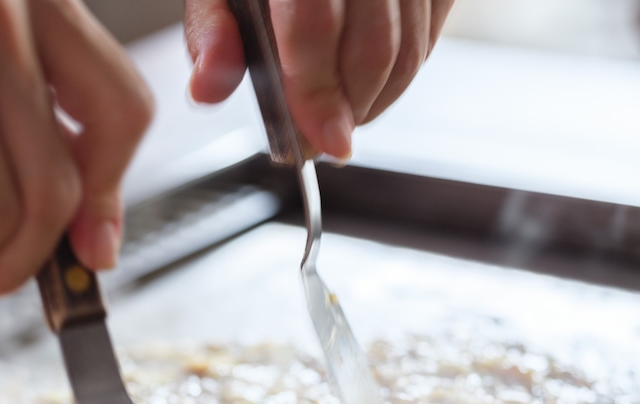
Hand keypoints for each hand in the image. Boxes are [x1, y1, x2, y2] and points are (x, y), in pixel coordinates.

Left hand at [184, 0, 453, 157]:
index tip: (319, 142)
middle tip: (324, 138)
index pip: (314, 25)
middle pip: (374, 47)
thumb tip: (209, 88)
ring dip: (378, 100)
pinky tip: (371, 81)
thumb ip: (213, 30)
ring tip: (344, 115)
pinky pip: (431, 34)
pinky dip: (403, 71)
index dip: (317, 94)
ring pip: (411, 48)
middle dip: (350, 109)